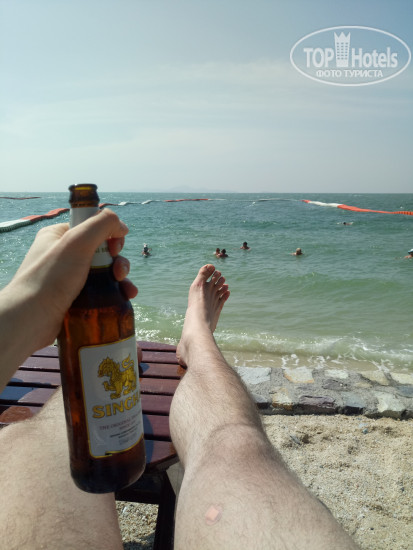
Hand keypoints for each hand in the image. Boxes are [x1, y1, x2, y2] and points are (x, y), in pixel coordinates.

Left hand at [2, 209, 136, 365]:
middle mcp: (62, 255)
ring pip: (104, 272)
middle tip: (119, 273)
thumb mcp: (77, 242)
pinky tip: (127, 297)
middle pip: (102, 250)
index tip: (115, 248)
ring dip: (121, 278)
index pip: (92, 226)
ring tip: (127, 290)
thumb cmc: (51, 278)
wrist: (30, 321)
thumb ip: (102, 225)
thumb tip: (122, 226)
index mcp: (58, 236)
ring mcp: (68, 278)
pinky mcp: (74, 298)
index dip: (110, 235)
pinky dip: (115, 292)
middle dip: (118, 260)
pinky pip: (100, 290)